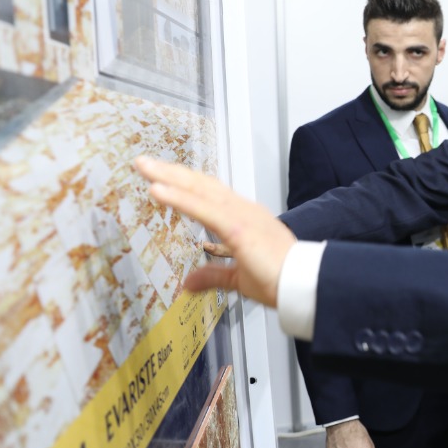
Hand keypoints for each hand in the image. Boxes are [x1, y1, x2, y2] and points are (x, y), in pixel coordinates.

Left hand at [134, 157, 294, 306]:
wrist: (302, 284)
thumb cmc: (281, 280)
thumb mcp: (239, 278)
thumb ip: (213, 275)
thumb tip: (190, 282)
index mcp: (246, 219)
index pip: (209, 194)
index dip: (186, 183)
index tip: (164, 177)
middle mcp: (243, 210)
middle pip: (201, 184)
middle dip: (171, 171)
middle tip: (145, 162)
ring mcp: (240, 216)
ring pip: (199, 189)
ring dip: (169, 176)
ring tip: (145, 166)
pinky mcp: (237, 227)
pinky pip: (201, 208)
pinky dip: (178, 197)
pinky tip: (158, 189)